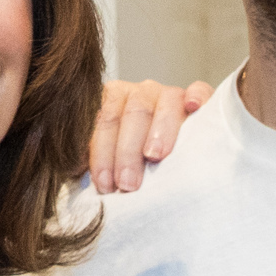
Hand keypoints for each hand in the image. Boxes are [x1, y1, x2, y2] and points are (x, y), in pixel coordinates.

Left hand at [89, 78, 211, 192]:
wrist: (166, 160)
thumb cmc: (133, 167)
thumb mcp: (110, 164)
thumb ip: (94, 163)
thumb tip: (76, 174)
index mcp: (112, 101)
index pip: (104, 121)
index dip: (102, 154)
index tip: (105, 185)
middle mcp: (140, 92)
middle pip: (133, 113)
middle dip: (127, 151)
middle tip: (127, 184)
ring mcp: (170, 94)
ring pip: (165, 102)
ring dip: (159, 129)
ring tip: (154, 155)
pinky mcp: (200, 98)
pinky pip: (200, 90)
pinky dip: (196, 97)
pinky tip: (192, 108)